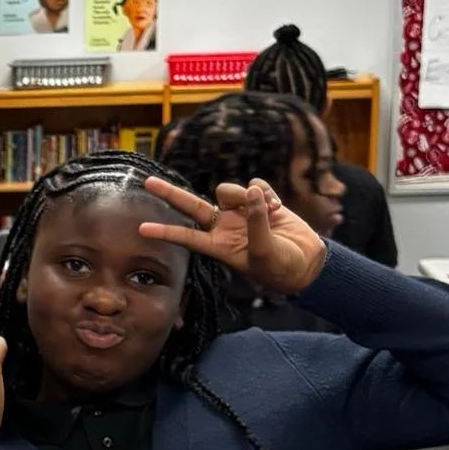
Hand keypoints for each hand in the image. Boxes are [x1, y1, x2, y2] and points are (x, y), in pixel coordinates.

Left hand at [137, 172, 328, 298]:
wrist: (307, 262)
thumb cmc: (281, 267)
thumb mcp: (264, 251)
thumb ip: (256, 222)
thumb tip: (252, 192)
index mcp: (219, 245)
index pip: (186, 236)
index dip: (165, 232)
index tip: (141, 230)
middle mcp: (224, 227)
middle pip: (192, 205)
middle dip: (171, 193)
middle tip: (148, 182)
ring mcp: (241, 213)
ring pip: (228, 190)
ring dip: (245, 195)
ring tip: (268, 210)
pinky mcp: (259, 201)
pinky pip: (254, 185)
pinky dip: (265, 192)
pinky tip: (277, 207)